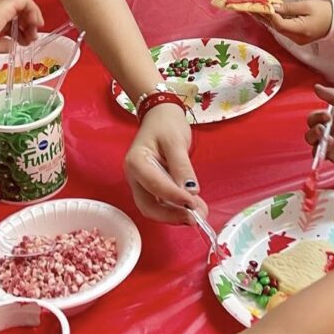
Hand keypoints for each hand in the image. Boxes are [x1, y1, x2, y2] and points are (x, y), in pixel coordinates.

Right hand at [124, 103, 205, 223]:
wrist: (161, 116)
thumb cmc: (166, 124)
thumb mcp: (175, 141)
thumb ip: (182, 166)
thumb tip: (191, 191)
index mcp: (136, 162)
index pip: (154, 185)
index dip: (174, 196)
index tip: (193, 202)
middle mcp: (135, 177)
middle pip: (149, 205)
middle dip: (172, 215)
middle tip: (195, 218)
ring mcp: (142, 184)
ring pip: (155, 208)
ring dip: (176, 215)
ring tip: (199, 214)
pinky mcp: (152, 187)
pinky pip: (162, 203)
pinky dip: (177, 208)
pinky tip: (193, 208)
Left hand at [264, 0, 332, 44]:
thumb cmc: (324, 11)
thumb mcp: (306, 6)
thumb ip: (288, 8)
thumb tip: (273, 8)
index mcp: (300, 30)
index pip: (279, 24)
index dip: (269, 15)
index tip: (261, 5)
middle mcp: (297, 38)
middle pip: (277, 28)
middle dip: (265, 16)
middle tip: (253, 6)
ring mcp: (297, 40)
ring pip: (279, 29)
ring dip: (269, 19)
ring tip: (258, 9)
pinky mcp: (298, 38)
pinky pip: (284, 30)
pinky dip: (277, 21)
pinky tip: (269, 15)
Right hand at [305, 83, 333, 164]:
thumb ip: (331, 94)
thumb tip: (315, 87)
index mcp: (327, 119)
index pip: (312, 120)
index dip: (316, 118)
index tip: (327, 116)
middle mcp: (328, 133)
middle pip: (310, 136)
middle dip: (313, 132)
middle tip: (322, 129)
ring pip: (316, 148)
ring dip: (318, 143)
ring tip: (329, 137)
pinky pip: (329, 156)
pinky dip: (329, 150)